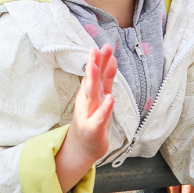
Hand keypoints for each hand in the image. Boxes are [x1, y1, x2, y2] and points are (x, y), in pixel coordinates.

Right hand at [64, 45, 115, 163]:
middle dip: (93, 65)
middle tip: (95, 50)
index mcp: (90, 92)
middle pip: (91, 81)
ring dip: (93, 80)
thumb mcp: (100, 95)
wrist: (83, 146)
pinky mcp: (93, 128)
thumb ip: (106, 77)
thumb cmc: (92, 118)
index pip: (94, 73)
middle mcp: (88, 100)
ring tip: (94, 66)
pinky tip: (110, 98)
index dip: (98, 60)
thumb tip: (111, 57)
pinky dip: (105, 108)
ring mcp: (89, 114)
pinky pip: (100, 117)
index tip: (102, 46)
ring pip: (91, 95)